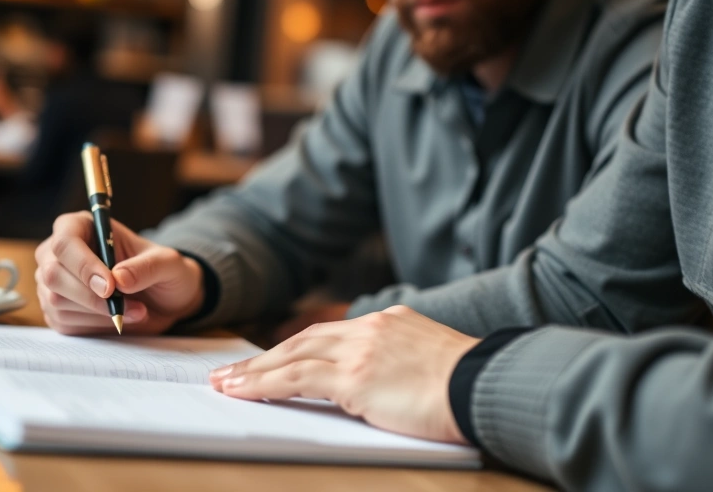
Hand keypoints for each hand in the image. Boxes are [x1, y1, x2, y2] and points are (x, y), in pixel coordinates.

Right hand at [35, 211, 204, 334]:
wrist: (162, 300)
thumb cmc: (162, 272)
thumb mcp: (169, 263)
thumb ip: (147, 266)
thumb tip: (118, 278)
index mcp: (80, 227)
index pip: (65, 243)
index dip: (84, 266)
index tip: (110, 287)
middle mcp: (58, 253)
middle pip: (53, 275)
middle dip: (92, 296)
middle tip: (131, 305)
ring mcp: (54, 283)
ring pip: (57, 301)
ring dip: (100, 313)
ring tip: (136, 310)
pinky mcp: (57, 310)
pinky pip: (65, 322)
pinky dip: (96, 325)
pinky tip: (118, 318)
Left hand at [210, 306, 478, 443]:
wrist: (488, 384)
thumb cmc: (472, 384)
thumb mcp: (433, 360)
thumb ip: (400, 363)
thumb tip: (381, 384)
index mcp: (390, 321)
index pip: (330, 333)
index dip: (295, 346)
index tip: (272, 358)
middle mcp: (370, 328)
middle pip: (303, 339)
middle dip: (264, 357)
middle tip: (230, 371)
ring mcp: (361, 350)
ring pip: (291, 357)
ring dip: (253, 372)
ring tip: (224, 384)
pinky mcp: (355, 377)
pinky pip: (295, 380)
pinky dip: (263, 384)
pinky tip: (242, 392)